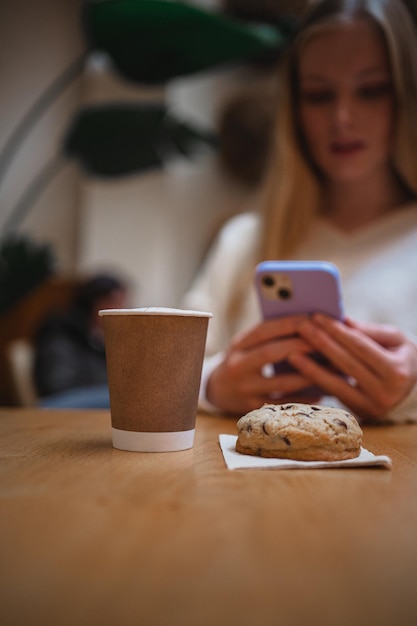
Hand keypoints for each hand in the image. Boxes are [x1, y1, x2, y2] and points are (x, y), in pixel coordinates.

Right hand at [206, 315, 321, 414]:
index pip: (264, 330)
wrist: (216, 391)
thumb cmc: (241, 361)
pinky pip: (284, 403)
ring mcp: (245, 389)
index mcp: (238, 344)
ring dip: (310, 374)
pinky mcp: (253, 408)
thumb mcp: (246, 345)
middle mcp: (238, 365)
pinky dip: (305, 398)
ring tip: (333, 368)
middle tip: (328, 341)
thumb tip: (308, 324)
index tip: (313, 318)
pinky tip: (323, 391)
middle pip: (272, 353)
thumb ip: (270, 335)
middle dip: (303, 345)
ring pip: (282, 382)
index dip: (289, 323)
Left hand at [289, 314, 416, 421]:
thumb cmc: (400, 356)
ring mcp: (371, 407)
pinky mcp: (358, 414)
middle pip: (345, 364)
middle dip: (321, 343)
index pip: (360, 346)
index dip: (337, 331)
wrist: (410, 387)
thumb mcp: (394, 339)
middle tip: (300, 327)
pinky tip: (300, 370)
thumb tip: (341, 320)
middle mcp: (386, 393)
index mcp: (396, 371)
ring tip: (292, 351)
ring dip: (311, 367)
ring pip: (335, 383)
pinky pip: (333, 394)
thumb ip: (369, 330)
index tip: (316, 316)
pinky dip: (316, 381)